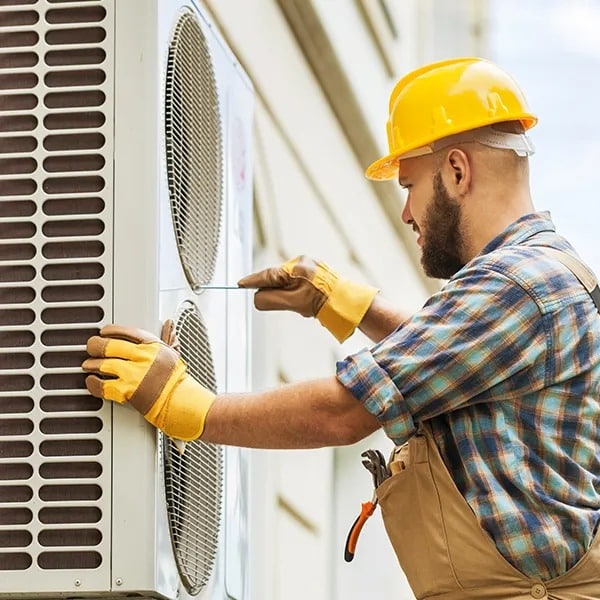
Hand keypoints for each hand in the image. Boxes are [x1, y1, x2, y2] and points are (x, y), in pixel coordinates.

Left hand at [81, 323, 214, 440]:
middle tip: (91, 347)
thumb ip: (166, 338)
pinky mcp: (127, 391)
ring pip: (103, 364)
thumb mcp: (173, 354)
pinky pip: (103, 386)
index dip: (111, 330)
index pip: (127, 331)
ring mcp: (133, 374)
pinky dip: (93, 384)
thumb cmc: (176, 380)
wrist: (180, 401)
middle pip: (109, 346)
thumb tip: (169, 324)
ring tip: (88, 365)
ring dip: (92, 364)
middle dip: (96, 346)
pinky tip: (91, 381)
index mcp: (152, 346)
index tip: (103, 332)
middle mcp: (142, 357)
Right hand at [238, 255, 377, 341]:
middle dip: (279, 294)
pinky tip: (310, 304)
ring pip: (288, 283)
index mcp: (294, 267)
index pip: (266, 275)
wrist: (346, 303)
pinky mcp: (317, 271)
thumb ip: (270, 299)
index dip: (251, 281)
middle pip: (277, 279)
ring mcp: (311, 265)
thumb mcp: (292, 303)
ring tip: (305, 307)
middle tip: (291, 306)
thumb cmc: (321, 303)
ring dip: (291, 296)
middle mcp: (302, 262)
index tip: (239, 284)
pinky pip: (299, 283)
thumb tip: (256, 297)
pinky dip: (299, 294)